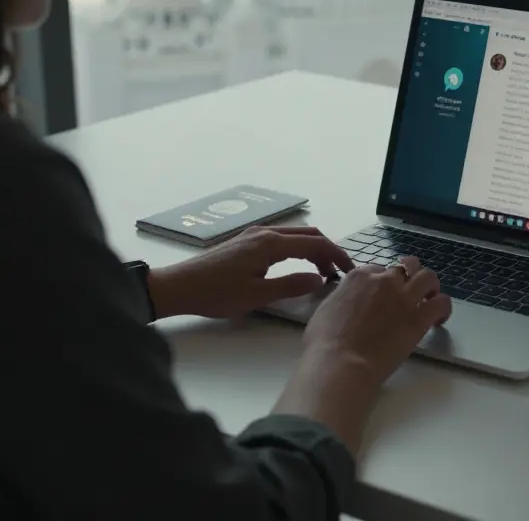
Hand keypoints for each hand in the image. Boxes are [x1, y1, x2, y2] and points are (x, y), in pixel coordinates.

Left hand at [147, 227, 354, 318]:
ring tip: (322, 273)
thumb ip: (291, 286)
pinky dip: (298, 250)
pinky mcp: (246, 242)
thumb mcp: (257, 295)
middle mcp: (264, 233)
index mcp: (270, 243)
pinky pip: (281, 240)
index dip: (336, 255)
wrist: (179, 287)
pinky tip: (297, 267)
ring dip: (313, 250)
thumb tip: (319, 279)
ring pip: (295, 236)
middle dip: (328, 250)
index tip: (349, 270)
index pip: (315, 243)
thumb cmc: (215, 293)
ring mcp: (254, 235)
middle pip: (308, 234)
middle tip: (339, 272)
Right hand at [302, 256, 452, 384]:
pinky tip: (438, 320)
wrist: (340, 362)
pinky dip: (443, 308)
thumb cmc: (323, 343)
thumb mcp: (326, 308)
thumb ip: (342, 298)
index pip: (378, 269)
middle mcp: (384, 280)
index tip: (383, 295)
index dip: (383, 281)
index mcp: (359, 276)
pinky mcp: (418, 319)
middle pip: (405, 268)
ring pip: (428, 277)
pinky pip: (441, 303)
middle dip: (409, 276)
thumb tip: (347, 302)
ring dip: (430, 286)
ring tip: (430, 299)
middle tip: (410, 291)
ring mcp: (403, 298)